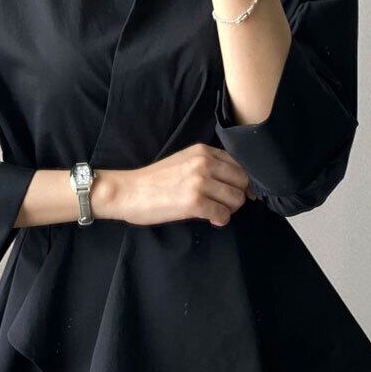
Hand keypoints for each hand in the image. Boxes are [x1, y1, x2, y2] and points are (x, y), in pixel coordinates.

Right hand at [93, 143, 255, 227]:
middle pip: (242, 181)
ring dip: (229, 209)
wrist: (128, 192)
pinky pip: (223, 214)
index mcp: (203, 151)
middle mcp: (204, 163)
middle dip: (237, 196)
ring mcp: (200, 182)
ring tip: (215, 211)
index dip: (242, 181)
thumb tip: (235, 181)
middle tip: (224, 205)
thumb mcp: (183, 161)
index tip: (235, 192)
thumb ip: (207, 165)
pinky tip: (210, 219)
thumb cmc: (154, 180)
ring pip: (236, 198)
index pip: (239, 164)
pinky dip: (220, 220)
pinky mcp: (195, 202)